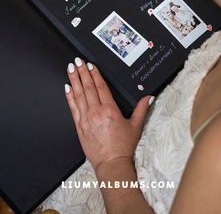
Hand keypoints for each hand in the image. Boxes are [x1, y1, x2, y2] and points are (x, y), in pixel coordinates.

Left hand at [65, 58, 152, 173]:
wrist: (111, 164)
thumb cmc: (122, 147)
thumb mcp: (135, 126)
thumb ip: (141, 109)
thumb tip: (149, 97)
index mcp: (110, 110)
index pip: (100, 87)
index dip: (95, 74)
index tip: (90, 65)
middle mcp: (96, 113)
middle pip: (88, 87)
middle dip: (82, 72)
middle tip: (77, 61)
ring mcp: (86, 119)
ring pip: (78, 95)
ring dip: (74, 80)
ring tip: (70, 69)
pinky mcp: (79, 126)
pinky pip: (72, 108)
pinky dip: (69, 97)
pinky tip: (66, 87)